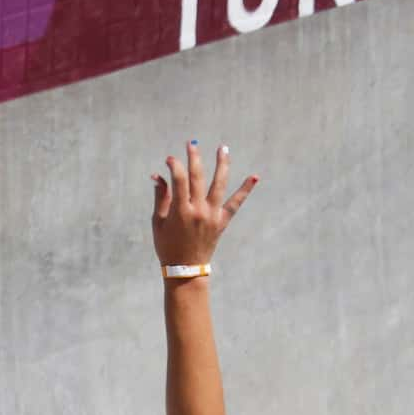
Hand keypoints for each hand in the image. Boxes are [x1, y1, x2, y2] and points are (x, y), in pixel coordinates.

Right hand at [152, 141, 257, 268]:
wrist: (185, 270)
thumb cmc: (167, 246)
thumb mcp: (159, 222)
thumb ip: (161, 198)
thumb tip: (159, 176)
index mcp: (180, 211)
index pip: (179, 180)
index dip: (174, 166)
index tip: (169, 159)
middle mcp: (198, 210)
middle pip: (197, 177)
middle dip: (194, 158)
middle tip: (191, 143)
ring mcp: (212, 215)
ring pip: (219, 184)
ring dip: (221, 165)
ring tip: (223, 148)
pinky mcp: (222, 221)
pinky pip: (235, 203)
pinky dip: (245, 190)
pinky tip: (255, 176)